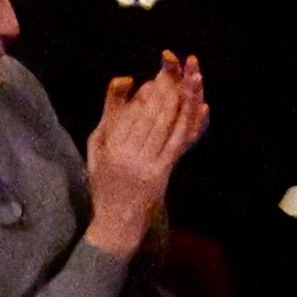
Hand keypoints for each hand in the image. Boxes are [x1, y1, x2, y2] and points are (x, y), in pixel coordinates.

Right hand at [81, 53, 209, 246]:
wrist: (116, 221)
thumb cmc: (103, 182)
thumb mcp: (97, 146)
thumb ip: (110, 112)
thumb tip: (126, 78)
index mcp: (109, 146)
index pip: (130, 112)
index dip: (145, 94)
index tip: (154, 81)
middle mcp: (127, 154)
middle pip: (149, 115)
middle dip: (164, 91)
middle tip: (175, 75)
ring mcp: (146, 164)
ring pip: (164, 125)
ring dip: (178, 101)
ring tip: (186, 83)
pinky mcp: (161, 173)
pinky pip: (176, 142)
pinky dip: (188, 122)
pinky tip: (199, 108)